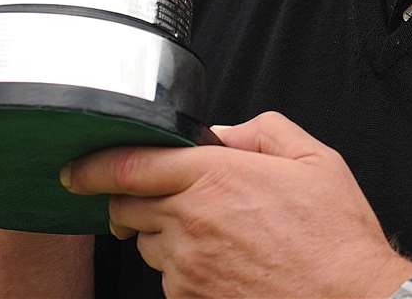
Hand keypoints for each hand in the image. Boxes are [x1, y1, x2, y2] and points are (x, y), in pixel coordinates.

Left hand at [61, 112, 411, 298]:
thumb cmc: (334, 235)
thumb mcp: (313, 158)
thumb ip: (262, 132)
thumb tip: (224, 133)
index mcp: (216, 176)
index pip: (132, 166)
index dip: (94, 165)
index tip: (76, 167)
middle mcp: (192, 223)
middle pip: (128, 206)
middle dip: (133, 197)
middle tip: (161, 194)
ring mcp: (189, 270)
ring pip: (148, 244)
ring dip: (163, 232)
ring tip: (213, 230)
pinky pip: (169, 280)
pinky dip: (184, 266)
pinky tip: (225, 261)